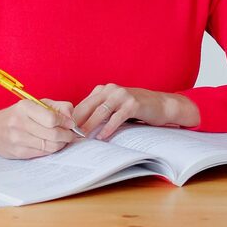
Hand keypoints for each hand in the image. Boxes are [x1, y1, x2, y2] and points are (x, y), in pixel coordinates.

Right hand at [0, 99, 80, 159]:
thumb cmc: (17, 115)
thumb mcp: (34, 104)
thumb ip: (56, 106)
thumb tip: (71, 117)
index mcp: (24, 107)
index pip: (52, 118)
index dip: (66, 122)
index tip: (71, 124)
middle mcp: (19, 123)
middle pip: (53, 134)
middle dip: (67, 135)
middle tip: (71, 134)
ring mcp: (17, 140)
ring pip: (50, 146)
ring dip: (61, 144)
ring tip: (62, 139)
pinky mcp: (18, 153)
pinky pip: (42, 154)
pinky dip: (51, 150)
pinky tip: (51, 144)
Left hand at [74, 84, 198, 140]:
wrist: (160, 104)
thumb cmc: (136, 108)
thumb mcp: (115, 105)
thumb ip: (100, 110)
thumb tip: (80, 125)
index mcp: (104, 89)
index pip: (84, 103)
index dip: (74, 116)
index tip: (65, 128)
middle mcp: (111, 89)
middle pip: (89, 106)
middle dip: (78, 121)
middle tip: (69, 134)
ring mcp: (122, 95)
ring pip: (101, 111)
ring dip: (90, 125)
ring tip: (82, 136)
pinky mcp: (133, 104)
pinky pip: (117, 117)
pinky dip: (108, 128)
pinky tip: (102, 136)